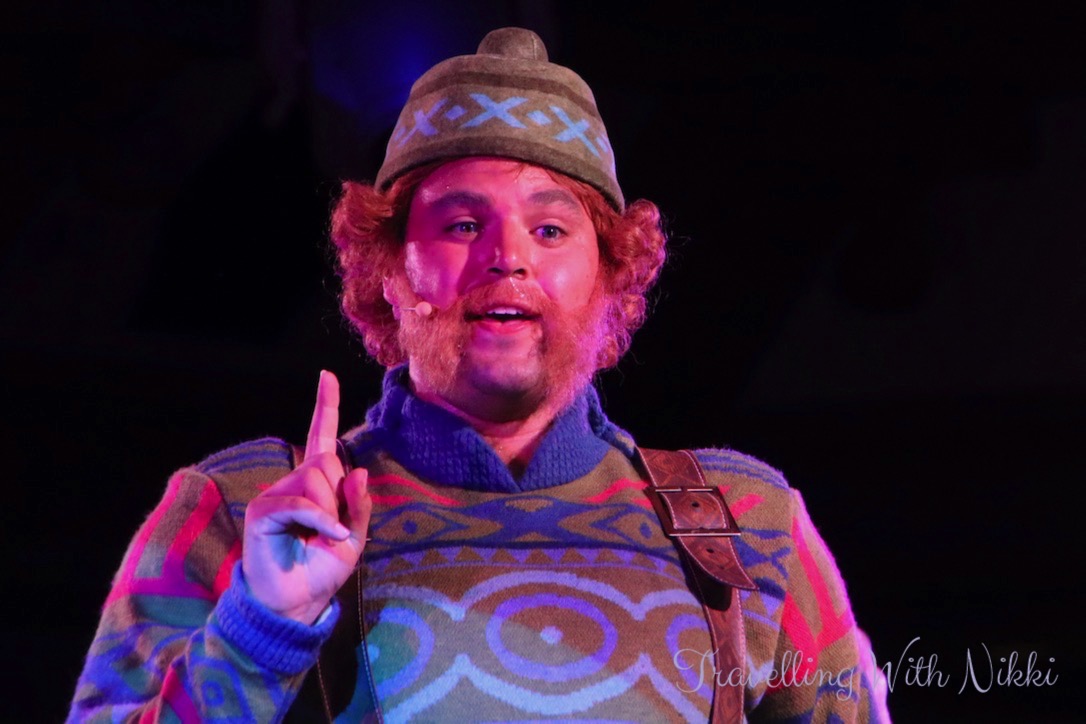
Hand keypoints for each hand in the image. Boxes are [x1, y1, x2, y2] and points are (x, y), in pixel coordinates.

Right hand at [242, 370, 370, 623]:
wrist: (297, 604)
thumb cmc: (322, 570)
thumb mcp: (354, 539)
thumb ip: (358, 506)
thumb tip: (358, 471)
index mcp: (318, 485)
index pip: (322, 438)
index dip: (325, 406)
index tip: (328, 376)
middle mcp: (294, 484)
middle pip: (326, 462)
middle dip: (340, 495)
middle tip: (334, 529)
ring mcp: (276, 495)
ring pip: (316, 480)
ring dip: (329, 512)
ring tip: (321, 537)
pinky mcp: (264, 512)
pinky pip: (301, 503)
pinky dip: (320, 519)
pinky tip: (328, 536)